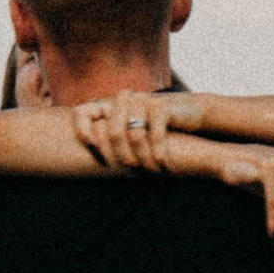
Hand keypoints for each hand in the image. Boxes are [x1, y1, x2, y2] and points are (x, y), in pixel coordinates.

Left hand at [71, 91, 206, 172]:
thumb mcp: (130, 130)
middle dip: (123, 157)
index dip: (83, 132)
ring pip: (133, 136)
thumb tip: (85, 163)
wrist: (192, 113)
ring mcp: (142, 99)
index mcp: (109, 105)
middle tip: (132, 171)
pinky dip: (158, 154)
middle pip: (112, 132)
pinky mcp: (161, 105)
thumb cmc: (156, 128)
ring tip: (151, 173)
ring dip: (143, 159)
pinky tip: (162, 165)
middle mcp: (123, 99)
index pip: (81, 113)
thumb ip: (110, 139)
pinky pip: (153, 135)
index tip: (95, 151)